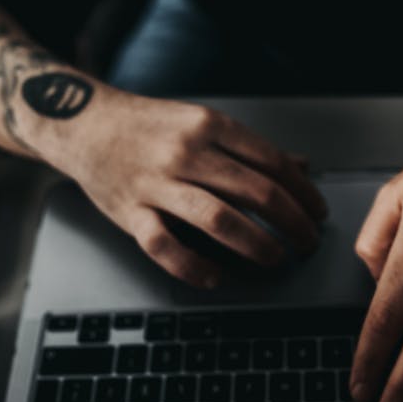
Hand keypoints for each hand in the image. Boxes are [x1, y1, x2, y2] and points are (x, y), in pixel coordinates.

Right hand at [53, 86, 326, 286]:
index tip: (318, 212)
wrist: (85, 124)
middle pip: (257, 192)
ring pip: (218, 219)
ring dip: (258, 245)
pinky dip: (193, 266)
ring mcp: (156, 183)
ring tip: (277, 258)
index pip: (273, 163)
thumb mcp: (204, 124)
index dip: (304, 193)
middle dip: (293, 223)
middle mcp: (187, 152)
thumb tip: (302, 167)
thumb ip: (251, 149)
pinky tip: (216, 277)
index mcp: (210, 126)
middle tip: (308, 242)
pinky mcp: (129, 211)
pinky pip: (164, 245)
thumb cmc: (151, 128)